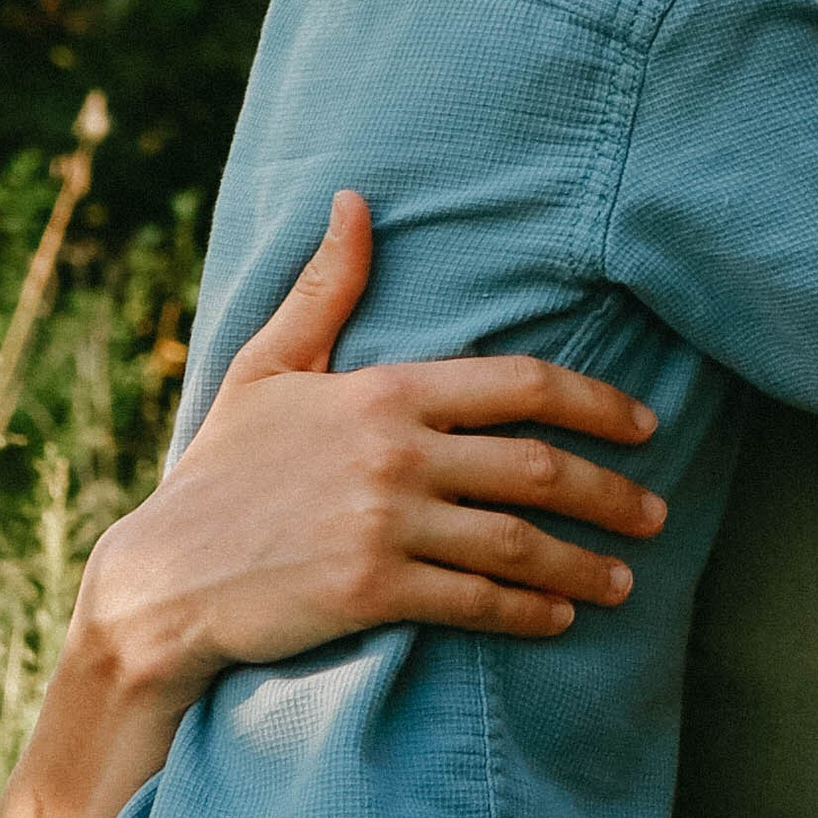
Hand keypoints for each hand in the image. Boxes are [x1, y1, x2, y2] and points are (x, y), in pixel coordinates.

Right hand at [82, 192, 669, 695]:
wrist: (162, 580)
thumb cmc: (220, 471)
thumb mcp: (267, 368)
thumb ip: (324, 289)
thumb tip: (356, 199)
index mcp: (384, 392)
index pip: (520, 385)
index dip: (595, 402)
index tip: (644, 424)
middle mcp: (396, 454)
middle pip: (537, 466)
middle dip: (610, 492)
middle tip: (655, 512)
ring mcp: (385, 525)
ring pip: (517, 542)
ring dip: (583, 563)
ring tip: (625, 578)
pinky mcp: (371, 592)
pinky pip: (476, 602)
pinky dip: (528, 611)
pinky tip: (560, 618)